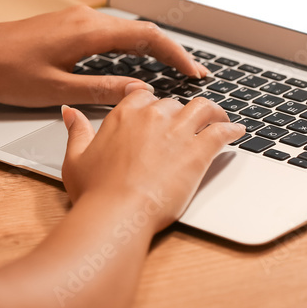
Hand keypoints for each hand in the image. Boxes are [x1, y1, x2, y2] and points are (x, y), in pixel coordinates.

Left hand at [0, 5, 209, 107]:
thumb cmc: (6, 72)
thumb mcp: (56, 90)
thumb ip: (100, 91)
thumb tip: (139, 94)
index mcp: (87, 31)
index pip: (146, 37)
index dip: (176, 55)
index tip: (195, 73)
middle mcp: (85, 18)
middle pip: (141, 31)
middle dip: (170, 52)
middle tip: (192, 75)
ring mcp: (75, 19)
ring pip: (125, 31)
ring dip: (150, 50)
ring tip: (171, 71)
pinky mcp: (66, 26)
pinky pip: (109, 33)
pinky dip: (130, 47)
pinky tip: (133, 65)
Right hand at [60, 92, 244, 234]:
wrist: (117, 212)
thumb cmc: (95, 192)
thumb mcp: (76, 159)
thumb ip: (76, 131)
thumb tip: (70, 111)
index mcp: (123, 115)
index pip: (143, 95)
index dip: (152, 102)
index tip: (157, 108)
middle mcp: (152, 116)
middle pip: (174, 103)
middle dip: (181, 112)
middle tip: (188, 123)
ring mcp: (178, 131)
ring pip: (203, 108)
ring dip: (213, 112)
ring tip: (220, 119)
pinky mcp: (198, 151)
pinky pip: (222, 131)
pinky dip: (232, 130)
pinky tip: (237, 132)